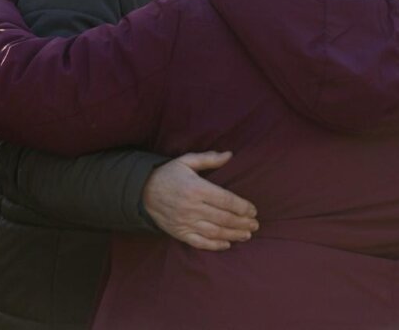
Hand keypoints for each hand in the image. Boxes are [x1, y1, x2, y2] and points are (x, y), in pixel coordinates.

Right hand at [142, 151, 257, 250]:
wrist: (143, 192)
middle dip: (242, 223)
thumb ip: (209, 159)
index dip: (242, 207)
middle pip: (224, 218)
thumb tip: (230, 155)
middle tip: (255, 225)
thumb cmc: (169, 174)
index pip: (226, 200)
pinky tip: (227, 244)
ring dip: (234, 234)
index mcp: (196, 188)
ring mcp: (185, 222)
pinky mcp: (179, 233)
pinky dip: (215, 245)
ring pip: (215, 232)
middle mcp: (192, 207)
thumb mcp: (187, 161)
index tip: (253, 210)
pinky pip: (200, 242)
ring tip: (247, 234)